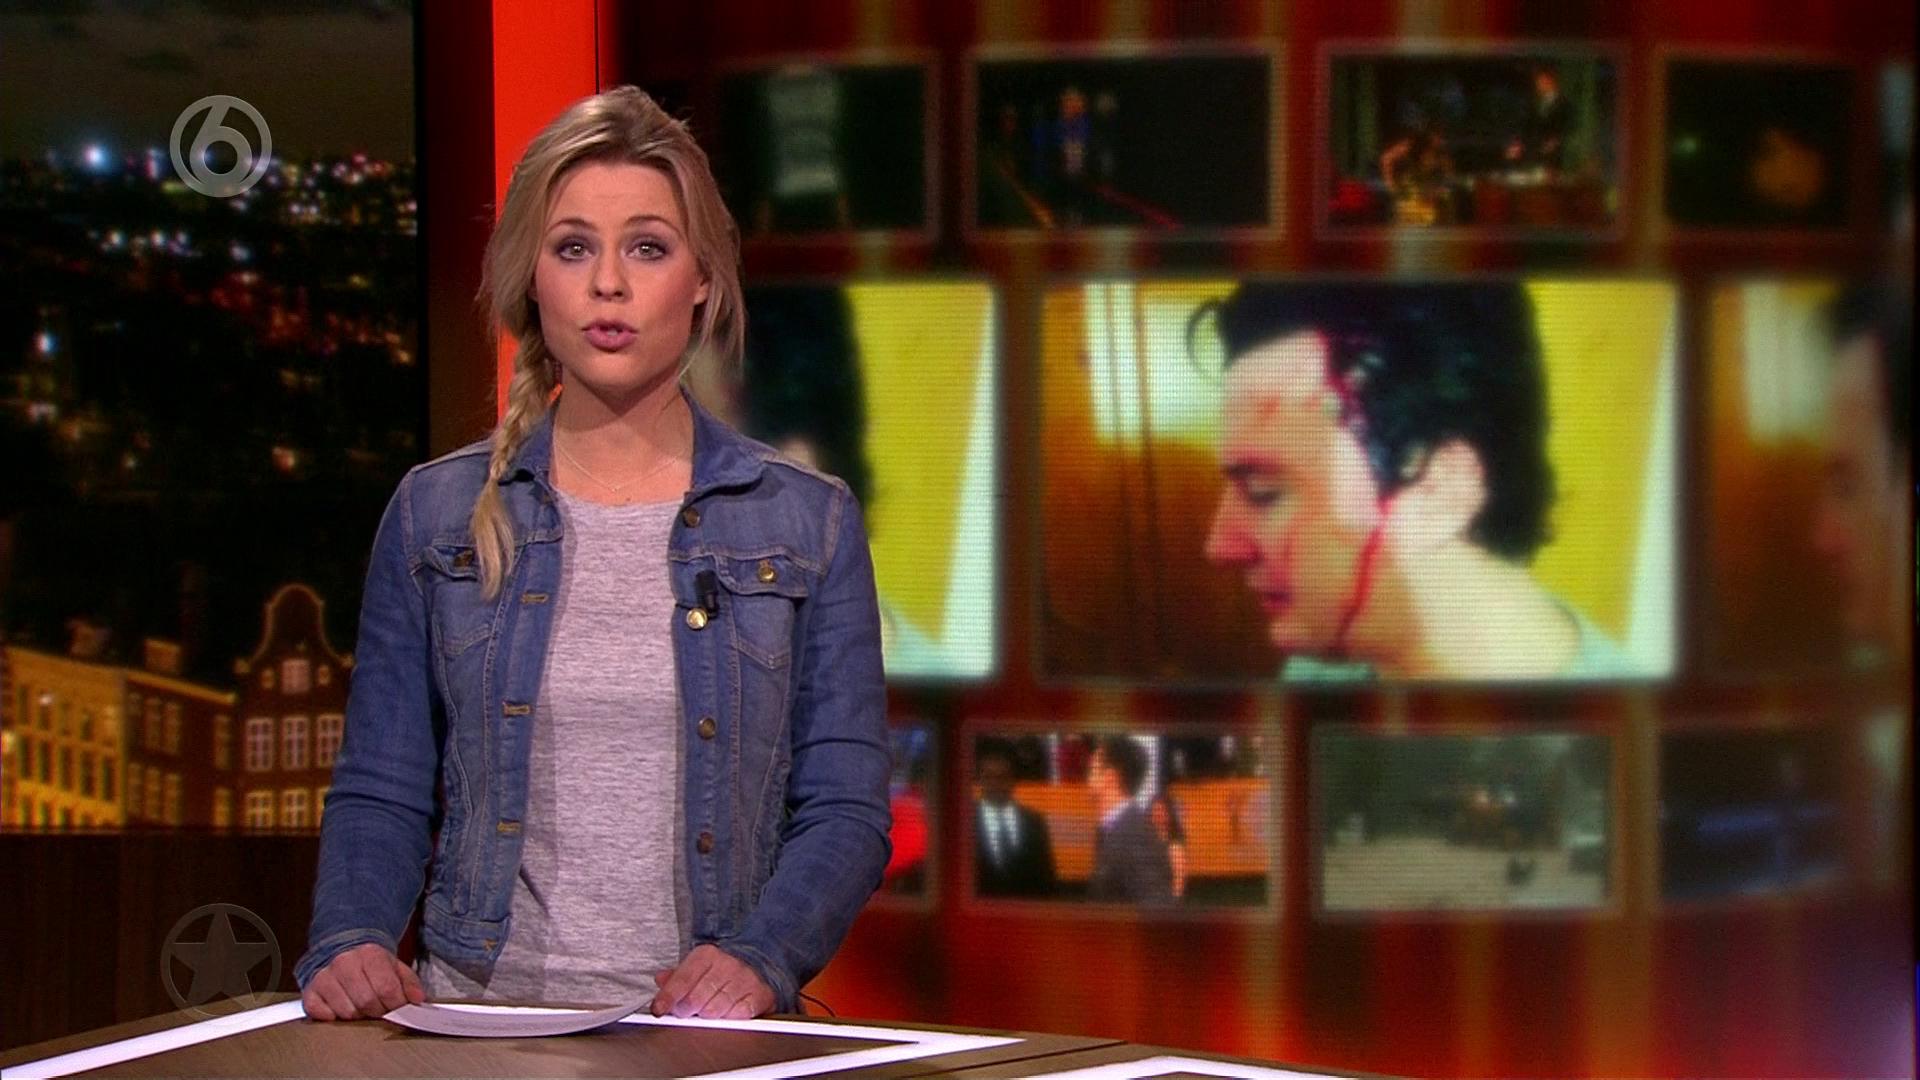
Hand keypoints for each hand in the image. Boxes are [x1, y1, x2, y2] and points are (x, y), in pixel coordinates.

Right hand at [301, 942, 425, 1020]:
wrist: (344, 952)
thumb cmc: (372, 965)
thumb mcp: (395, 967)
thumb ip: (410, 983)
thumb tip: (417, 999)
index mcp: (369, 954)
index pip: (386, 988)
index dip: (396, 1004)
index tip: (398, 1008)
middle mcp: (344, 962)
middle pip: (366, 1002)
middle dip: (377, 1011)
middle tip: (379, 1009)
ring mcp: (325, 977)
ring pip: (346, 1011)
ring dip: (358, 1015)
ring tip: (361, 1006)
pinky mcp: (310, 991)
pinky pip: (322, 1014)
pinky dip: (333, 1017)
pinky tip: (340, 1007)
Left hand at [651, 944, 774, 1019]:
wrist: (756, 962)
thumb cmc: (720, 969)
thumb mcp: (696, 966)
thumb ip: (676, 976)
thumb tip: (661, 980)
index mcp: (707, 955)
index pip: (682, 980)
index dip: (667, 998)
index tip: (658, 1010)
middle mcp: (727, 964)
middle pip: (695, 1000)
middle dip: (687, 1011)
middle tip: (688, 1011)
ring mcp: (745, 979)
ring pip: (714, 1012)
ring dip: (707, 1017)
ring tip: (709, 1009)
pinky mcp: (760, 995)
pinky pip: (736, 1017)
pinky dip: (728, 1019)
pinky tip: (727, 1011)